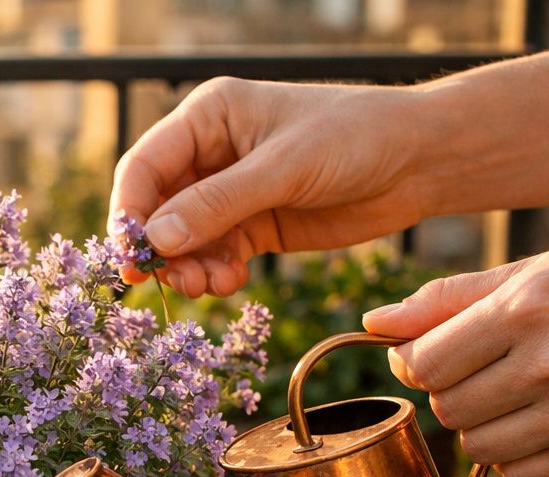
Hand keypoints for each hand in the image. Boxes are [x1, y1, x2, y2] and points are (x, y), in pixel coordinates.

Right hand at [109, 78, 430, 297]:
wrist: (418, 162)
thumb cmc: (354, 139)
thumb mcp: (283, 167)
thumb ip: (217, 203)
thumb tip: (157, 240)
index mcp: (209, 116)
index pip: (145, 166)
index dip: (130, 211)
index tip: (131, 254)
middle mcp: (212, 153)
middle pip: (158, 209)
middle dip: (161, 249)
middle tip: (168, 283)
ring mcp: (232, 192)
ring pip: (184, 240)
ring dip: (188, 268)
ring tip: (209, 287)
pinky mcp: (254, 225)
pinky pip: (215, 256)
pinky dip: (215, 274)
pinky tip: (232, 283)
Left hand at [364, 234, 548, 476]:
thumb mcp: (535, 270)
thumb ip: (448, 299)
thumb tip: (373, 324)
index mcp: (529, 309)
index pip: (426, 364)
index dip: (414, 363)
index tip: (430, 355)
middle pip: (447, 409)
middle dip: (451, 393)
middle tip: (482, 371)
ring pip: (478, 447)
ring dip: (481, 425)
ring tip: (515, 394)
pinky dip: (516, 457)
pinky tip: (541, 423)